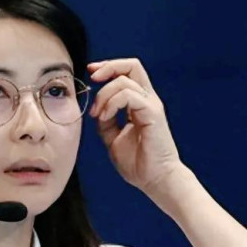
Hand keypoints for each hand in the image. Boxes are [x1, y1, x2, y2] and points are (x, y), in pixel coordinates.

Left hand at [87, 58, 183, 195]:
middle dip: (108, 67)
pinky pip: (129, 96)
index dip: (108, 68)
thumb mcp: (113, 139)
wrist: (155, 180)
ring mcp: (151, 105)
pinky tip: (105, 117)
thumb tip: (95, 110)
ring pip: (125, 81)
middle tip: (93, 77)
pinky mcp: (153, 114)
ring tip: (98, 114)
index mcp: (139, 104)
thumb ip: (106, 122)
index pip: (127, 73)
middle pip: (132, 65)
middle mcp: (147, 100)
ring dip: (104, 95)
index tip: (91, 72)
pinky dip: (111, 103)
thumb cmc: (138, 163)